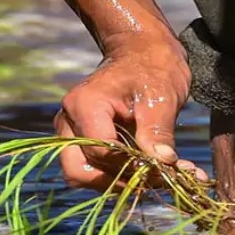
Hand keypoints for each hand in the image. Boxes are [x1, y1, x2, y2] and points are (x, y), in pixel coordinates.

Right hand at [53, 35, 207, 191]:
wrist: (142, 52)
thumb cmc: (152, 67)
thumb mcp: (161, 97)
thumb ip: (158, 131)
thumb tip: (163, 163)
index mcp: (85, 106)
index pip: (100, 154)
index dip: (131, 167)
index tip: (164, 169)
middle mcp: (70, 121)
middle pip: (80, 171)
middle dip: (118, 182)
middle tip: (156, 179)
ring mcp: (73, 132)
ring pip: (86, 175)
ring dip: (123, 182)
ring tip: (162, 176)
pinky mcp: (84, 141)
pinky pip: (96, 168)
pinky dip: (124, 175)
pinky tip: (157, 172)